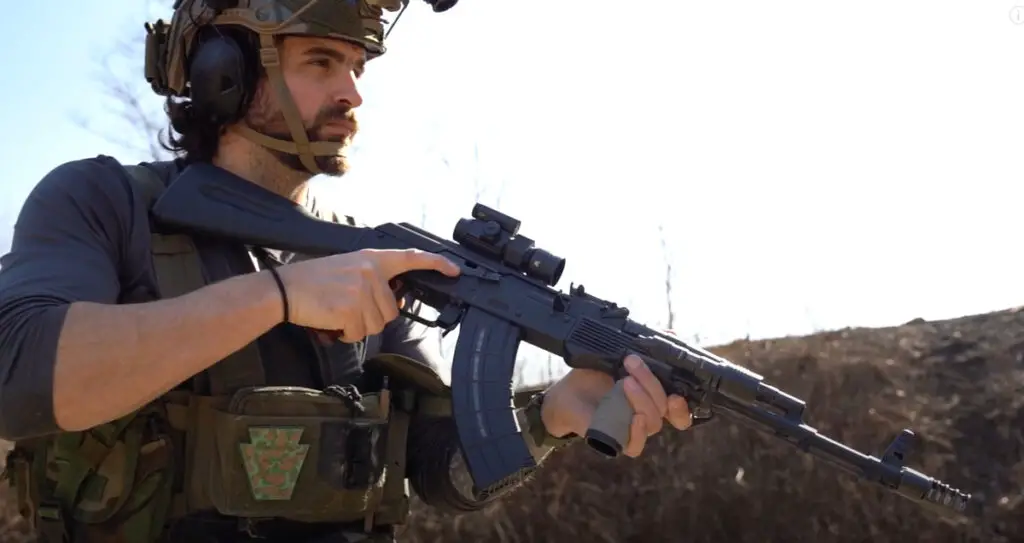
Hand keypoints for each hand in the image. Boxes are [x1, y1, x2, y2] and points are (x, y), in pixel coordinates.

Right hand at [276, 249, 459, 341]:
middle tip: (347, 306)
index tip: (454, 271)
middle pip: (391, 311)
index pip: (411, 258)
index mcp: (371, 260)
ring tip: (337, 312)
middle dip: (372, 316)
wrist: (285, 288)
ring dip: (358, 326)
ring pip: (377, 325)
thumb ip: (374, 281)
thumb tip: (395, 303)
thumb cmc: (314, 281)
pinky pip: (359, 333)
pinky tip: (332, 320)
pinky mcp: (351, 309)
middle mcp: (371, 272)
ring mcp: (362, 290)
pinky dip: (346, 334)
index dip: (436, 263)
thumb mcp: (348, 269)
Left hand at [541, 343, 691, 457]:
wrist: (566, 392)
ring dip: (643, 399)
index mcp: (652, 397)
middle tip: (632, 363)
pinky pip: (636, 446)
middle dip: (653, 383)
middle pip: (666, 408)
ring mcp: (633, 428)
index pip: (679, 408)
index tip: (678, 390)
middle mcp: (647, 413)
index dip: (685, 403)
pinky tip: (633, 417)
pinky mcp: (617, 440)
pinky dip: (638, 432)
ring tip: (624, 381)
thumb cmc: (594, 375)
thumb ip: (646, 347)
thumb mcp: (618, 355)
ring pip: (653, 422)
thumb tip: (672, 333)